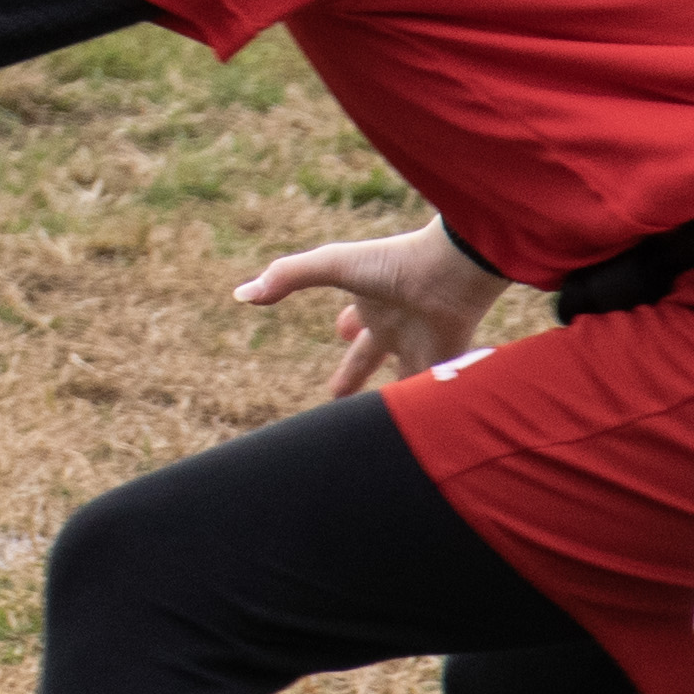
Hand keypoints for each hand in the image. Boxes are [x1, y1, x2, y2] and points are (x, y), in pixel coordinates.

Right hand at [230, 216, 509, 400]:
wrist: (453, 268)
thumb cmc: (393, 262)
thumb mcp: (333, 266)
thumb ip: (288, 276)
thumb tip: (241, 294)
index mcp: (373, 304)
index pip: (357, 322)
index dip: (348, 328)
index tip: (342, 331)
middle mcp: (399, 325)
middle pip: (375, 355)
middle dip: (356, 371)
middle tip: (339, 396)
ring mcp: (425, 345)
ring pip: (406, 379)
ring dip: (395, 397)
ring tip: (386, 421)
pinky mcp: (448, 362)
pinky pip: (436, 392)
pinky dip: (429, 408)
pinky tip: (429, 431)